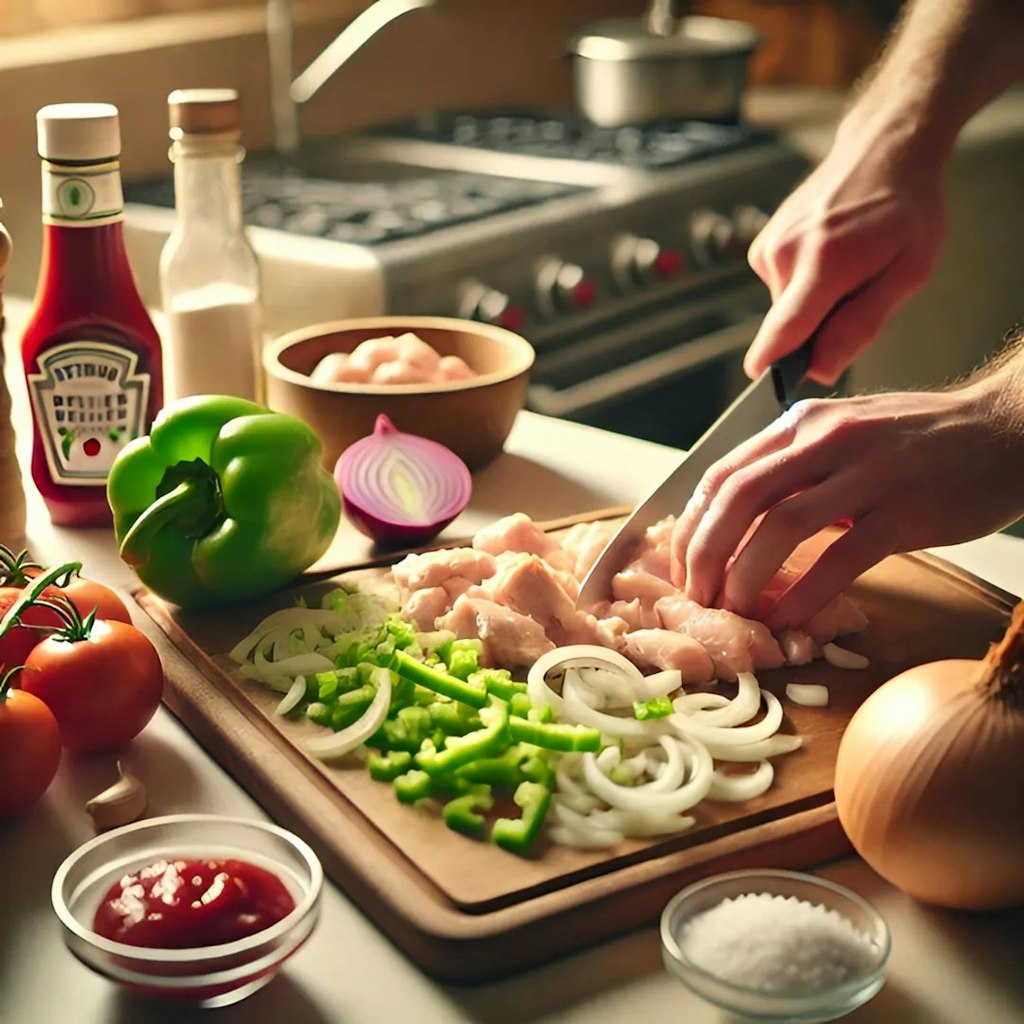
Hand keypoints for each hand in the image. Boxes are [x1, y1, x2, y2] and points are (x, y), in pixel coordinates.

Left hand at [669, 381, 1023, 629]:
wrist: (1008, 430)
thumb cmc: (920, 440)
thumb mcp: (844, 434)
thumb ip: (793, 465)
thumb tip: (737, 519)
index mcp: (803, 424)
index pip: (723, 473)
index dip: (692, 526)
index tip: (682, 566)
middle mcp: (827, 438)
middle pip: (739, 498)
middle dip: (706, 554)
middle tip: (698, 598)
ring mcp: (868, 472)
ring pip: (781, 525)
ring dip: (746, 576)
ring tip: (734, 612)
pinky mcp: (907, 510)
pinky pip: (841, 557)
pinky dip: (805, 594)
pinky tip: (787, 619)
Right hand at [744, 126, 947, 384]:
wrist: (884, 149)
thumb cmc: (907, 209)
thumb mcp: (909, 272)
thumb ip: (862, 325)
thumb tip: (820, 368)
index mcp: (825, 263)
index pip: (782, 333)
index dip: (774, 368)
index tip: (769, 388)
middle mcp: (786, 254)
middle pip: (791, 327)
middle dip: (820, 328)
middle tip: (858, 292)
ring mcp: (769, 246)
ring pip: (788, 309)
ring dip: (815, 302)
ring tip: (846, 265)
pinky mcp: (762, 245)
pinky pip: (782, 287)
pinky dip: (805, 283)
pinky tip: (828, 253)